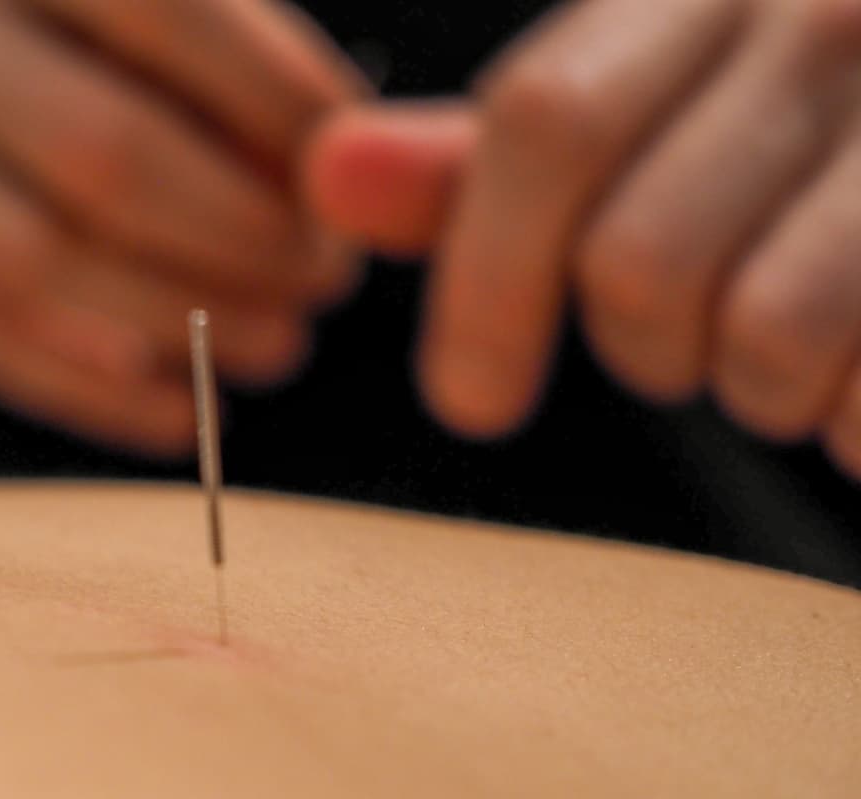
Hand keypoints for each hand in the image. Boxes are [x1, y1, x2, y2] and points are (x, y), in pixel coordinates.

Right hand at [0, 0, 362, 453]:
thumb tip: (340, 169)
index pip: (172, 16)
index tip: (355, 172)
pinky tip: (178, 409)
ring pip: (43, 266)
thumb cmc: (16, 19)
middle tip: (322, 278)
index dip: (285, 107)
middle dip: (244, 236)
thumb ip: (211, 51)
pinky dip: (94, 392)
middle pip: (109, 158)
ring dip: (181, 325)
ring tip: (275, 344)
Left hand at [306, 0, 860, 479]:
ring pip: (762, 335)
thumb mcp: (649, 116)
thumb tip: (327, 178)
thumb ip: (494, 162)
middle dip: (645, 352)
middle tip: (696, 345)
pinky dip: (860, 422)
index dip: (484, 282)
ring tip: (800, 348)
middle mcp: (836, 13)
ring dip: (759, 390)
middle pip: (639, 258)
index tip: (472, 400)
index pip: (546, 123)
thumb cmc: (819, 151)